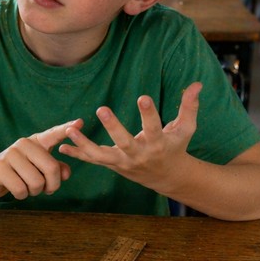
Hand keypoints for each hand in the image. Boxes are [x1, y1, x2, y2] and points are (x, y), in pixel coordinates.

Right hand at [0, 120, 82, 199]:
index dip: (66, 128)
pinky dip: (22, 195)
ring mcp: (10, 155)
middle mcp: (24, 144)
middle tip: (47, 190)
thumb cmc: (20, 172)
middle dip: (52, 185)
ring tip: (28, 188)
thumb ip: (56, 169)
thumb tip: (66, 174)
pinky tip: (16, 190)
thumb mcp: (39, 169)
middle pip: (51, 168)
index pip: (53, 134)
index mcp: (36, 141)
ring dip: (35, 192)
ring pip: (36, 182)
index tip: (81, 122)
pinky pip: (21, 189)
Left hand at [58, 82, 201, 189]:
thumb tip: (197, 83)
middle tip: (102, 108)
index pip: (154, 127)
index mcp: (158, 144)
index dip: (149, 113)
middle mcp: (139, 154)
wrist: (166, 176)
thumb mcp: (185, 128)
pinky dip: (77, 154)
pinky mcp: (112, 165)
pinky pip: (92, 161)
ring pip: (102, 155)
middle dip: (113, 127)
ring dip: (84, 144)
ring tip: (70, 129)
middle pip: (124, 142)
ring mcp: (123, 162)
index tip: (143, 97)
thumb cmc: (175, 147)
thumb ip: (189, 106)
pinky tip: (62, 146)